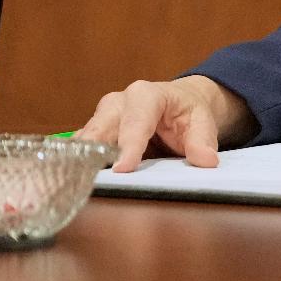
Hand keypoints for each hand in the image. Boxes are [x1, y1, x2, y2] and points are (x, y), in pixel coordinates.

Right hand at [78, 75, 258, 172]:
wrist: (178, 103)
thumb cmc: (187, 111)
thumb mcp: (202, 121)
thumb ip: (202, 141)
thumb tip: (206, 160)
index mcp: (145, 95)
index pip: (136, 123)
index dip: (129, 146)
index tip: (123, 169)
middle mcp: (117, 103)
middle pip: (100, 131)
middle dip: (93, 154)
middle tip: (89, 181)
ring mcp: (101, 117)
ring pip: (85, 142)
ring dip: (81, 162)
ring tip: (76, 184)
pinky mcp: (93, 133)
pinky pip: (81, 150)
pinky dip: (77, 165)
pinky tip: (74, 182)